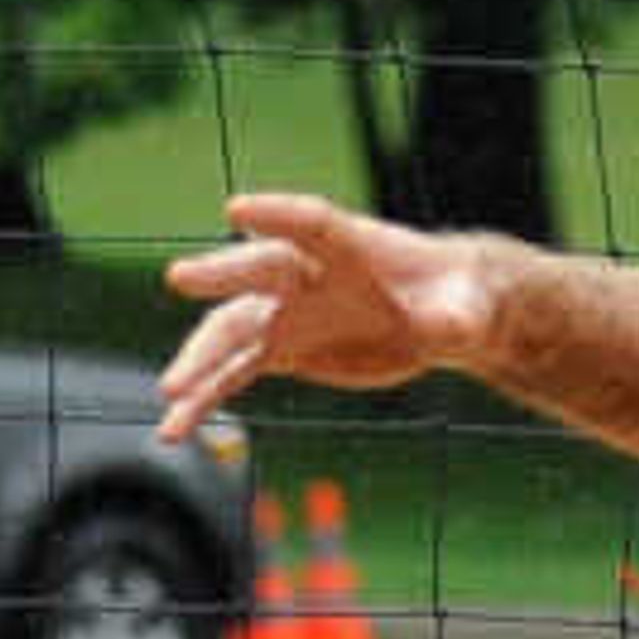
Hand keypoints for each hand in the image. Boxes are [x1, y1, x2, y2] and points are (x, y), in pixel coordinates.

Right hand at [156, 190, 487, 443]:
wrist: (441, 316)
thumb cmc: (458, 298)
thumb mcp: (468, 309)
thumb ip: (455, 317)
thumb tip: (453, 328)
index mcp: (351, 246)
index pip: (310, 224)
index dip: (276, 215)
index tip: (237, 210)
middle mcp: (306, 272)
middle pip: (257, 270)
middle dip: (221, 274)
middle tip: (180, 278)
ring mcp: (287, 311)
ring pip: (232, 332)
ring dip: (199, 362)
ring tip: (169, 395)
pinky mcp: (282, 348)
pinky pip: (233, 373)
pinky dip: (204, 399)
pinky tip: (173, 428)